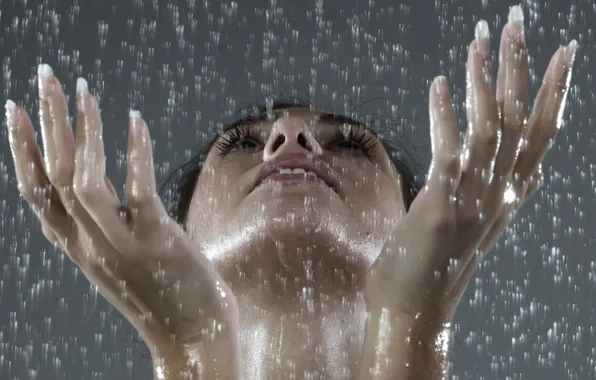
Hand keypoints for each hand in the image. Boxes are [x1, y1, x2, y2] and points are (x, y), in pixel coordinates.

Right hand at [5, 66, 240, 377]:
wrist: (191, 337)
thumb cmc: (163, 293)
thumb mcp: (120, 261)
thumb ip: (105, 229)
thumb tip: (108, 191)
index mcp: (78, 248)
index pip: (36, 193)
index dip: (22, 150)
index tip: (14, 110)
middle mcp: (90, 246)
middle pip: (54, 176)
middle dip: (47, 122)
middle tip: (47, 75)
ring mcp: (121, 245)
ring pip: (84, 182)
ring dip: (83, 131)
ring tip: (85, 90)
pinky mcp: (158, 242)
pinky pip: (138, 190)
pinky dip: (134, 152)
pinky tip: (134, 120)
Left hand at [365, 12, 576, 323]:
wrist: (415, 308)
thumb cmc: (437, 261)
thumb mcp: (479, 222)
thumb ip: (500, 192)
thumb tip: (524, 171)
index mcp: (507, 194)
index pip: (541, 133)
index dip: (554, 91)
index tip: (564, 51)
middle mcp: (498, 193)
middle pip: (519, 120)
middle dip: (521, 68)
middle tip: (518, 23)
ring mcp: (472, 199)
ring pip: (490, 128)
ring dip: (484, 80)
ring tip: (480, 39)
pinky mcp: (441, 205)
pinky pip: (449, 152)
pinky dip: (445, 116)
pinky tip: (441, 84)